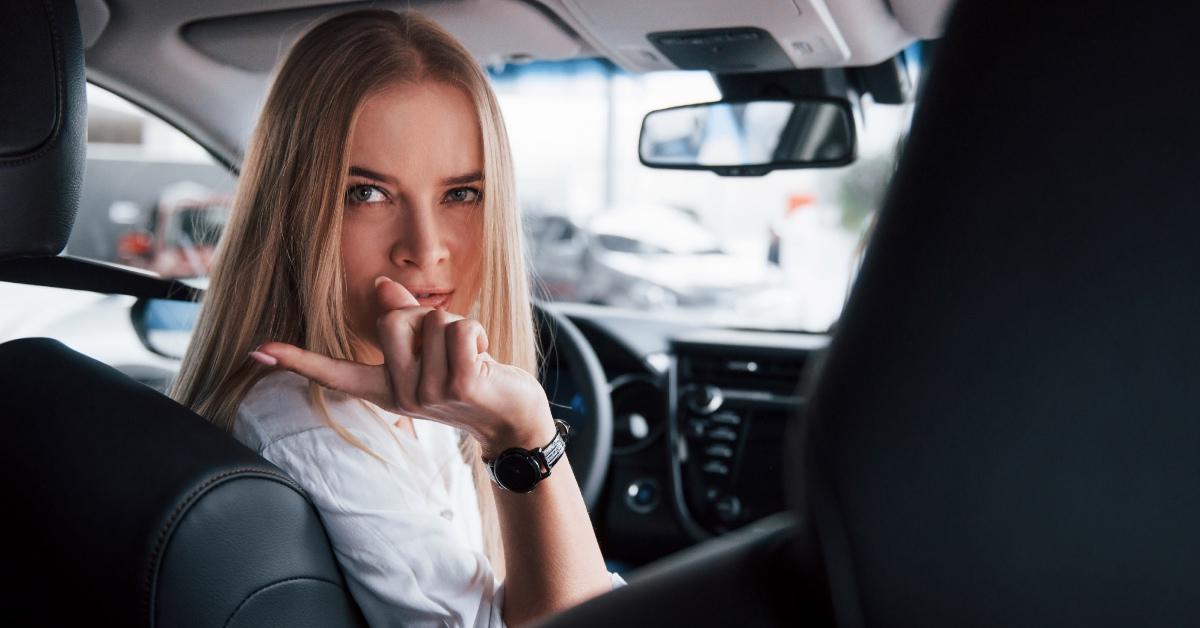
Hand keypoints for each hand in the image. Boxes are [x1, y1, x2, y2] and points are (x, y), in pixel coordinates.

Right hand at [250, 276, 554, 456]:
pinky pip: (460, 330)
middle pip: (394, 319)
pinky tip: (485, 362)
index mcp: (386, 389)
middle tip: (450, 350)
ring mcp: (428, 395)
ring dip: (459, 329)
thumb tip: (382, 285)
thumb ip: (406, 319)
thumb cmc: (473, 378)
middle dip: (427, 318)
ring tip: (471, 359)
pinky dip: (477, 333)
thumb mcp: (432, 352)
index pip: (335, 373)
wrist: (513, 419)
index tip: (258, 351)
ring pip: (433, 321)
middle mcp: (400, 395)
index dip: (298, 359)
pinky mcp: (460, 387)